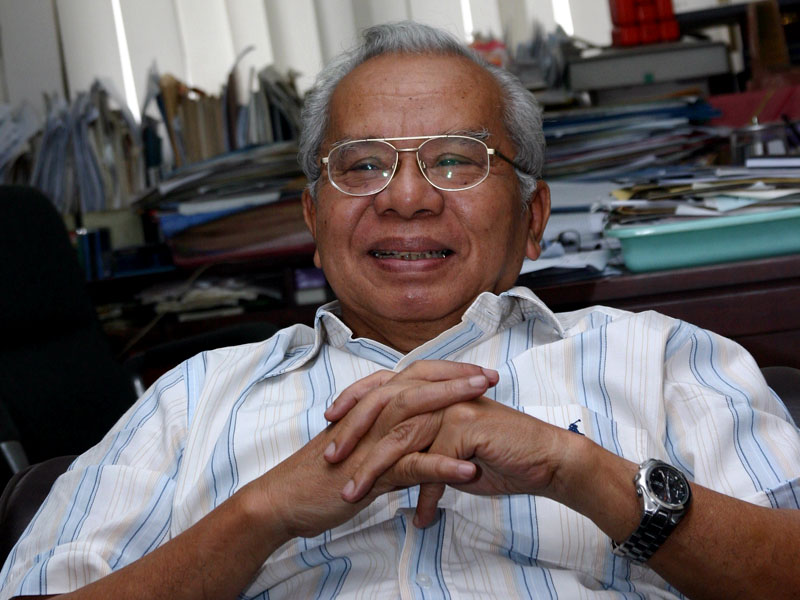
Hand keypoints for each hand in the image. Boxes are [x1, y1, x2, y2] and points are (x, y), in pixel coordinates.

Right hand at [244, 360, 498, 540]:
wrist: (284, 498)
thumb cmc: (322, 473)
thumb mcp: (361, 446)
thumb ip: (389, 435)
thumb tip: (418, 433)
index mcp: (370, 407)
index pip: (412, 378)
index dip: (446, 372)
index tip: (478, 372)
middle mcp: (370, 416)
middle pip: (417, 385)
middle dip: (457, 377)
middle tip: (491, 375)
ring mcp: (369, 441)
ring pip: (415, 413)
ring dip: (453, 404)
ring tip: (486, 400)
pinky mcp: (368, 471)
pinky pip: (409, 465)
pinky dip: (440, 466)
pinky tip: (468, 470)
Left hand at [329, 394, 577, 527]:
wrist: (544, 460)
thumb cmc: (499, 454)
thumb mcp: (450, 449)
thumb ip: (421, 447)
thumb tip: (394, 465)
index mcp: (432, 389)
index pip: (383, 388)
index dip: (354, 401)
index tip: (328, 422)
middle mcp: (439, 392)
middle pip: (383, 405)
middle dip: (351, 432)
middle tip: (326, 458)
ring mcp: (452, 406)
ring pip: (400, 435)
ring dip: (372, 468)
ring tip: (350, 494)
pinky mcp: (466, 427)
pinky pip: (433, 463)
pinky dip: (423, 494)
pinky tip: (419, 517)